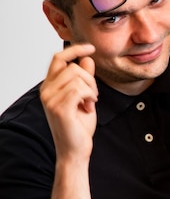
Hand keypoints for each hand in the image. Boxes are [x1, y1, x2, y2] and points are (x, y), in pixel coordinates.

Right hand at [40, 43, 97, 158]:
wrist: (75, 150)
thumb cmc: (79, 127)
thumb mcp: (85, 98)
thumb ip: (84, 79)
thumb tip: (87, 59)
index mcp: (50, 86)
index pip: (58, 58)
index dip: (75, 50)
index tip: (91, 47)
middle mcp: (46, 90)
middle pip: (73, 67)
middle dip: (90, 79)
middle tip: (93, 96)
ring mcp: (50, 99)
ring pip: (78, 77)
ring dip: (91, 89)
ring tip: (90, 103)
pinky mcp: (59, 108)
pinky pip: (79, 88)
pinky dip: (90, 95)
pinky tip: (89, 106)